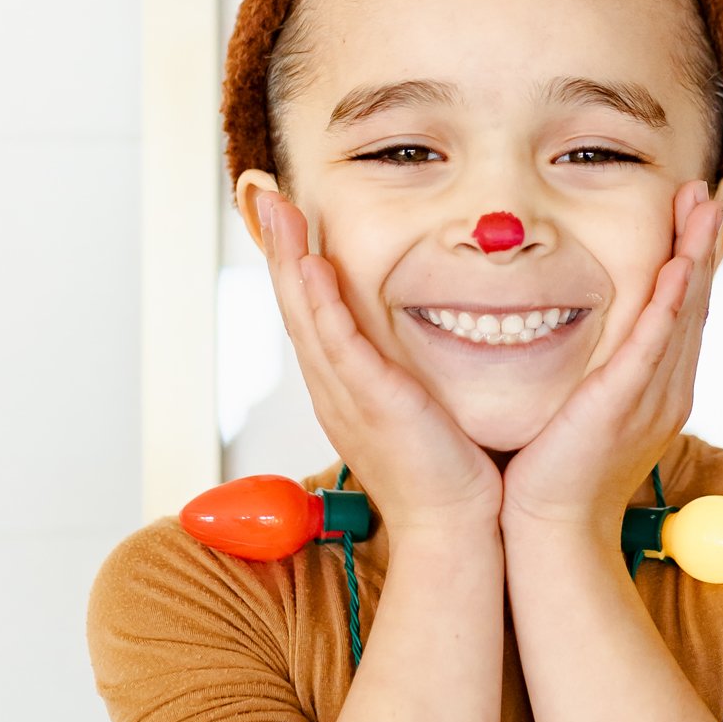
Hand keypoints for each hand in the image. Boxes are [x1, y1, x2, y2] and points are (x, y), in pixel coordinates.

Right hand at [258, 194, 502, 539]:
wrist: (456, 527)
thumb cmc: (447, 470)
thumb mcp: (419, 404)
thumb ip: (407, 368)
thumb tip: (414, 335)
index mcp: (344, 385)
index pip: (311, 312)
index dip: (293, 262)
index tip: (286, 214)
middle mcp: (335, 387)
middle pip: (295, 305)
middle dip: (278, 247)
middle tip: (266, 194)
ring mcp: (347, 396)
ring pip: (306, 316)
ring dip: (289, 259)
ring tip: (278, 209)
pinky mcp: (373, 403)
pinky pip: (339, 346)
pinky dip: (322, 305)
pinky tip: (312, 267)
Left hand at [499, 181, 722, 542]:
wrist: (552, 529)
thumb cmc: (556, 469)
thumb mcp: (585, 403)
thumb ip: (596, 365)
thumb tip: (588, 328)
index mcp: (660, 383)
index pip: (686, 305)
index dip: (700, 252)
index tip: (706, 205)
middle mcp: (668, 386)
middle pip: (698, 299)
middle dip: (709, 239)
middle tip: (722, 186)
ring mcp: (653, 395)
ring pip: (685, 312)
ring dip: (698, 254)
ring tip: (708, 205)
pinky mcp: (626, 404)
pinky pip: (654, 345)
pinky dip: (670, 304)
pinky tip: (680, 268)